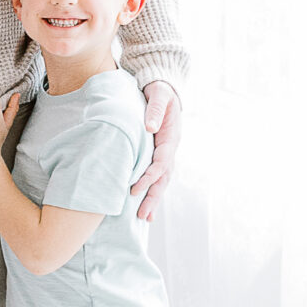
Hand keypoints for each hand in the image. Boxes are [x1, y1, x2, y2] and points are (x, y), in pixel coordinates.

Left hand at [130, 81, 181, 221]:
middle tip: (142, 216)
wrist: (164, 88)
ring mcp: (166, 153)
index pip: (161, 162)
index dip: (149, 177)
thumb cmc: (159, 91)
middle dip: (153, 197)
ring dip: (154, 199)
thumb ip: (154, 109)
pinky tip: (145, 204)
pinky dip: (152, 190)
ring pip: (162, 180)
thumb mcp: (159, 94)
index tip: (135, 189)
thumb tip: (149, 127)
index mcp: (171, 137)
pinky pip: (157, 176)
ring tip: (145, 218)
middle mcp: (170, 148)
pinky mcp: (159, 154)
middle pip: (164, 178)